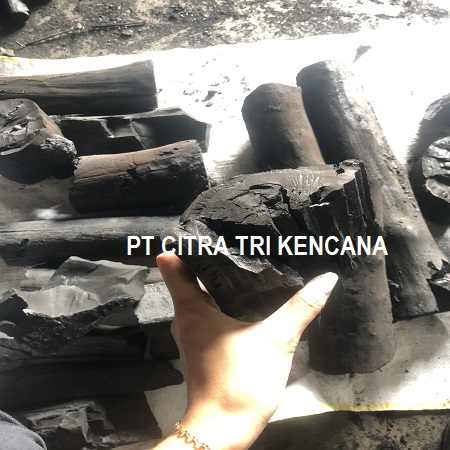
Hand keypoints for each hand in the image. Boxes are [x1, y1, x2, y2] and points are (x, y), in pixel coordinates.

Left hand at [155, 253, 337, 449]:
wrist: (225, 429)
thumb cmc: (240, 380)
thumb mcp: (276, 340)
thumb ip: (301, 308)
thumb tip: (327, 279)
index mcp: (192, 308)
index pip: (175, 263)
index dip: (188, 243)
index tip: (207, 228)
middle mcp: (186, 316)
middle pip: (191, 276)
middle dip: (212, 256)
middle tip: (238, 237)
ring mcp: (193, 332)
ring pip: (201, 294)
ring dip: (219, 279)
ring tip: (246, 258)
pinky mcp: (204, 344)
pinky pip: (209, 311)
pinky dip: (223, 299)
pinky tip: (247, 295)